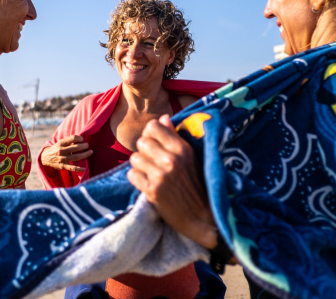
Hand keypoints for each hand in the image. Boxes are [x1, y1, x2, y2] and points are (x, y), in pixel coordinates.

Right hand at [41, 135, 92, 171]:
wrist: (45, 157)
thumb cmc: (57, 148)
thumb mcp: (61, 142)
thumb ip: (70, 141)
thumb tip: (82, 139)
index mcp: (61, 143)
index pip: (73, 138)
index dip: (80, 138)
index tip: (83, 139)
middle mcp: (62, 150)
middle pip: (76, 147)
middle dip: (84, 146)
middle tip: (87, 145)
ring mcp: (63, 159)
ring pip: (76, 157)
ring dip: (85, 154)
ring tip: (90, 152)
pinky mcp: (63, 166)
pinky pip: (72, 168)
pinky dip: (79, 169)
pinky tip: (85, 168)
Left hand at [127, 115, 217, 249]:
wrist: (202, 218)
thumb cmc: (198, 186)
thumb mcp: (191, 157)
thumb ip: (175, 137)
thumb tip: (163, 118)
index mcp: (182, 148)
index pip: (153, 126)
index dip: (150, 133)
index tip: (154, 142)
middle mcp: (171, 159)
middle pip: (142, 142)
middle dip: (145, 150)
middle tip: (152, 161)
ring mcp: (161, 175)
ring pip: (134, 158)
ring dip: (140, 165)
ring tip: (150, 172)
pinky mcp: (152, 191)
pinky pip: (132, 175)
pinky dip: (137, 179)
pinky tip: (147, 183)